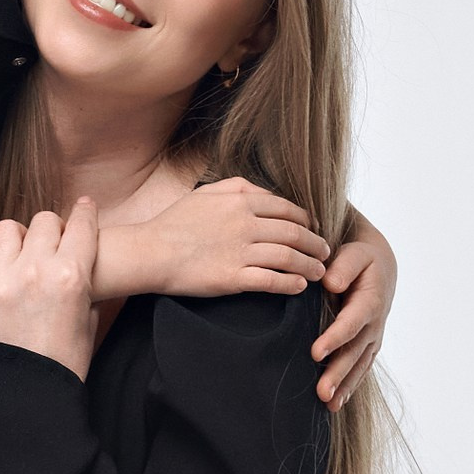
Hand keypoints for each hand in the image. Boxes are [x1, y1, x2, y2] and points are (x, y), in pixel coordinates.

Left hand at [0, 202, 99, 387]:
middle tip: (46, 245)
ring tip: (14, 253)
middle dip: (51, 230)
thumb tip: (80, 261)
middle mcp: (35, 271)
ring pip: (7, 229)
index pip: (81, 225)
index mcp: (72, 276)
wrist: (24, 400)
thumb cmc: (61, 366)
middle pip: (44, 222)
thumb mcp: (89, 322)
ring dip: (14, 237)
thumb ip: (85, 286)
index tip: (84, 207)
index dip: (85, 213)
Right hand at [125, 176, 328, 297]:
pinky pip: (272, 281)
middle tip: (324, 253)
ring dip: (309, 265)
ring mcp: (240, 251)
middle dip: (316, 244)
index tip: (314, 230)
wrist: (149, 252)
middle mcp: (245, 223)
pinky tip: (298, 287)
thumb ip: (237, 187)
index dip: (307, 220)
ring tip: (317, 272)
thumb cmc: (173, 223)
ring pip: (289, 257)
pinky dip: (290, 284)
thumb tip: (264, 191)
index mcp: (240, 200)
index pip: (288, 209)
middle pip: (295, 233)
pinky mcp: (233, 278)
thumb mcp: (205, 193)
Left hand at [312, 209, 396, 407]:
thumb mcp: (355, 252)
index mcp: (369, 300)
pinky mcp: (367, 344)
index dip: (335, 338)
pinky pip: (360, 367)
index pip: (351, 323)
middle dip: (339, 373)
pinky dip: (350, 385)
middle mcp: (373, 323)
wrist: (378, 263)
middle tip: (321, 393)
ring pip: (359, 364)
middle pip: (355, 352)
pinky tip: (336, 404)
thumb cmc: (359, 255)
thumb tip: (331, 284)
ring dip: (344, 385)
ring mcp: (372, 336)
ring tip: (328, 405)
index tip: (315, 353)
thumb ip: (344, 266)